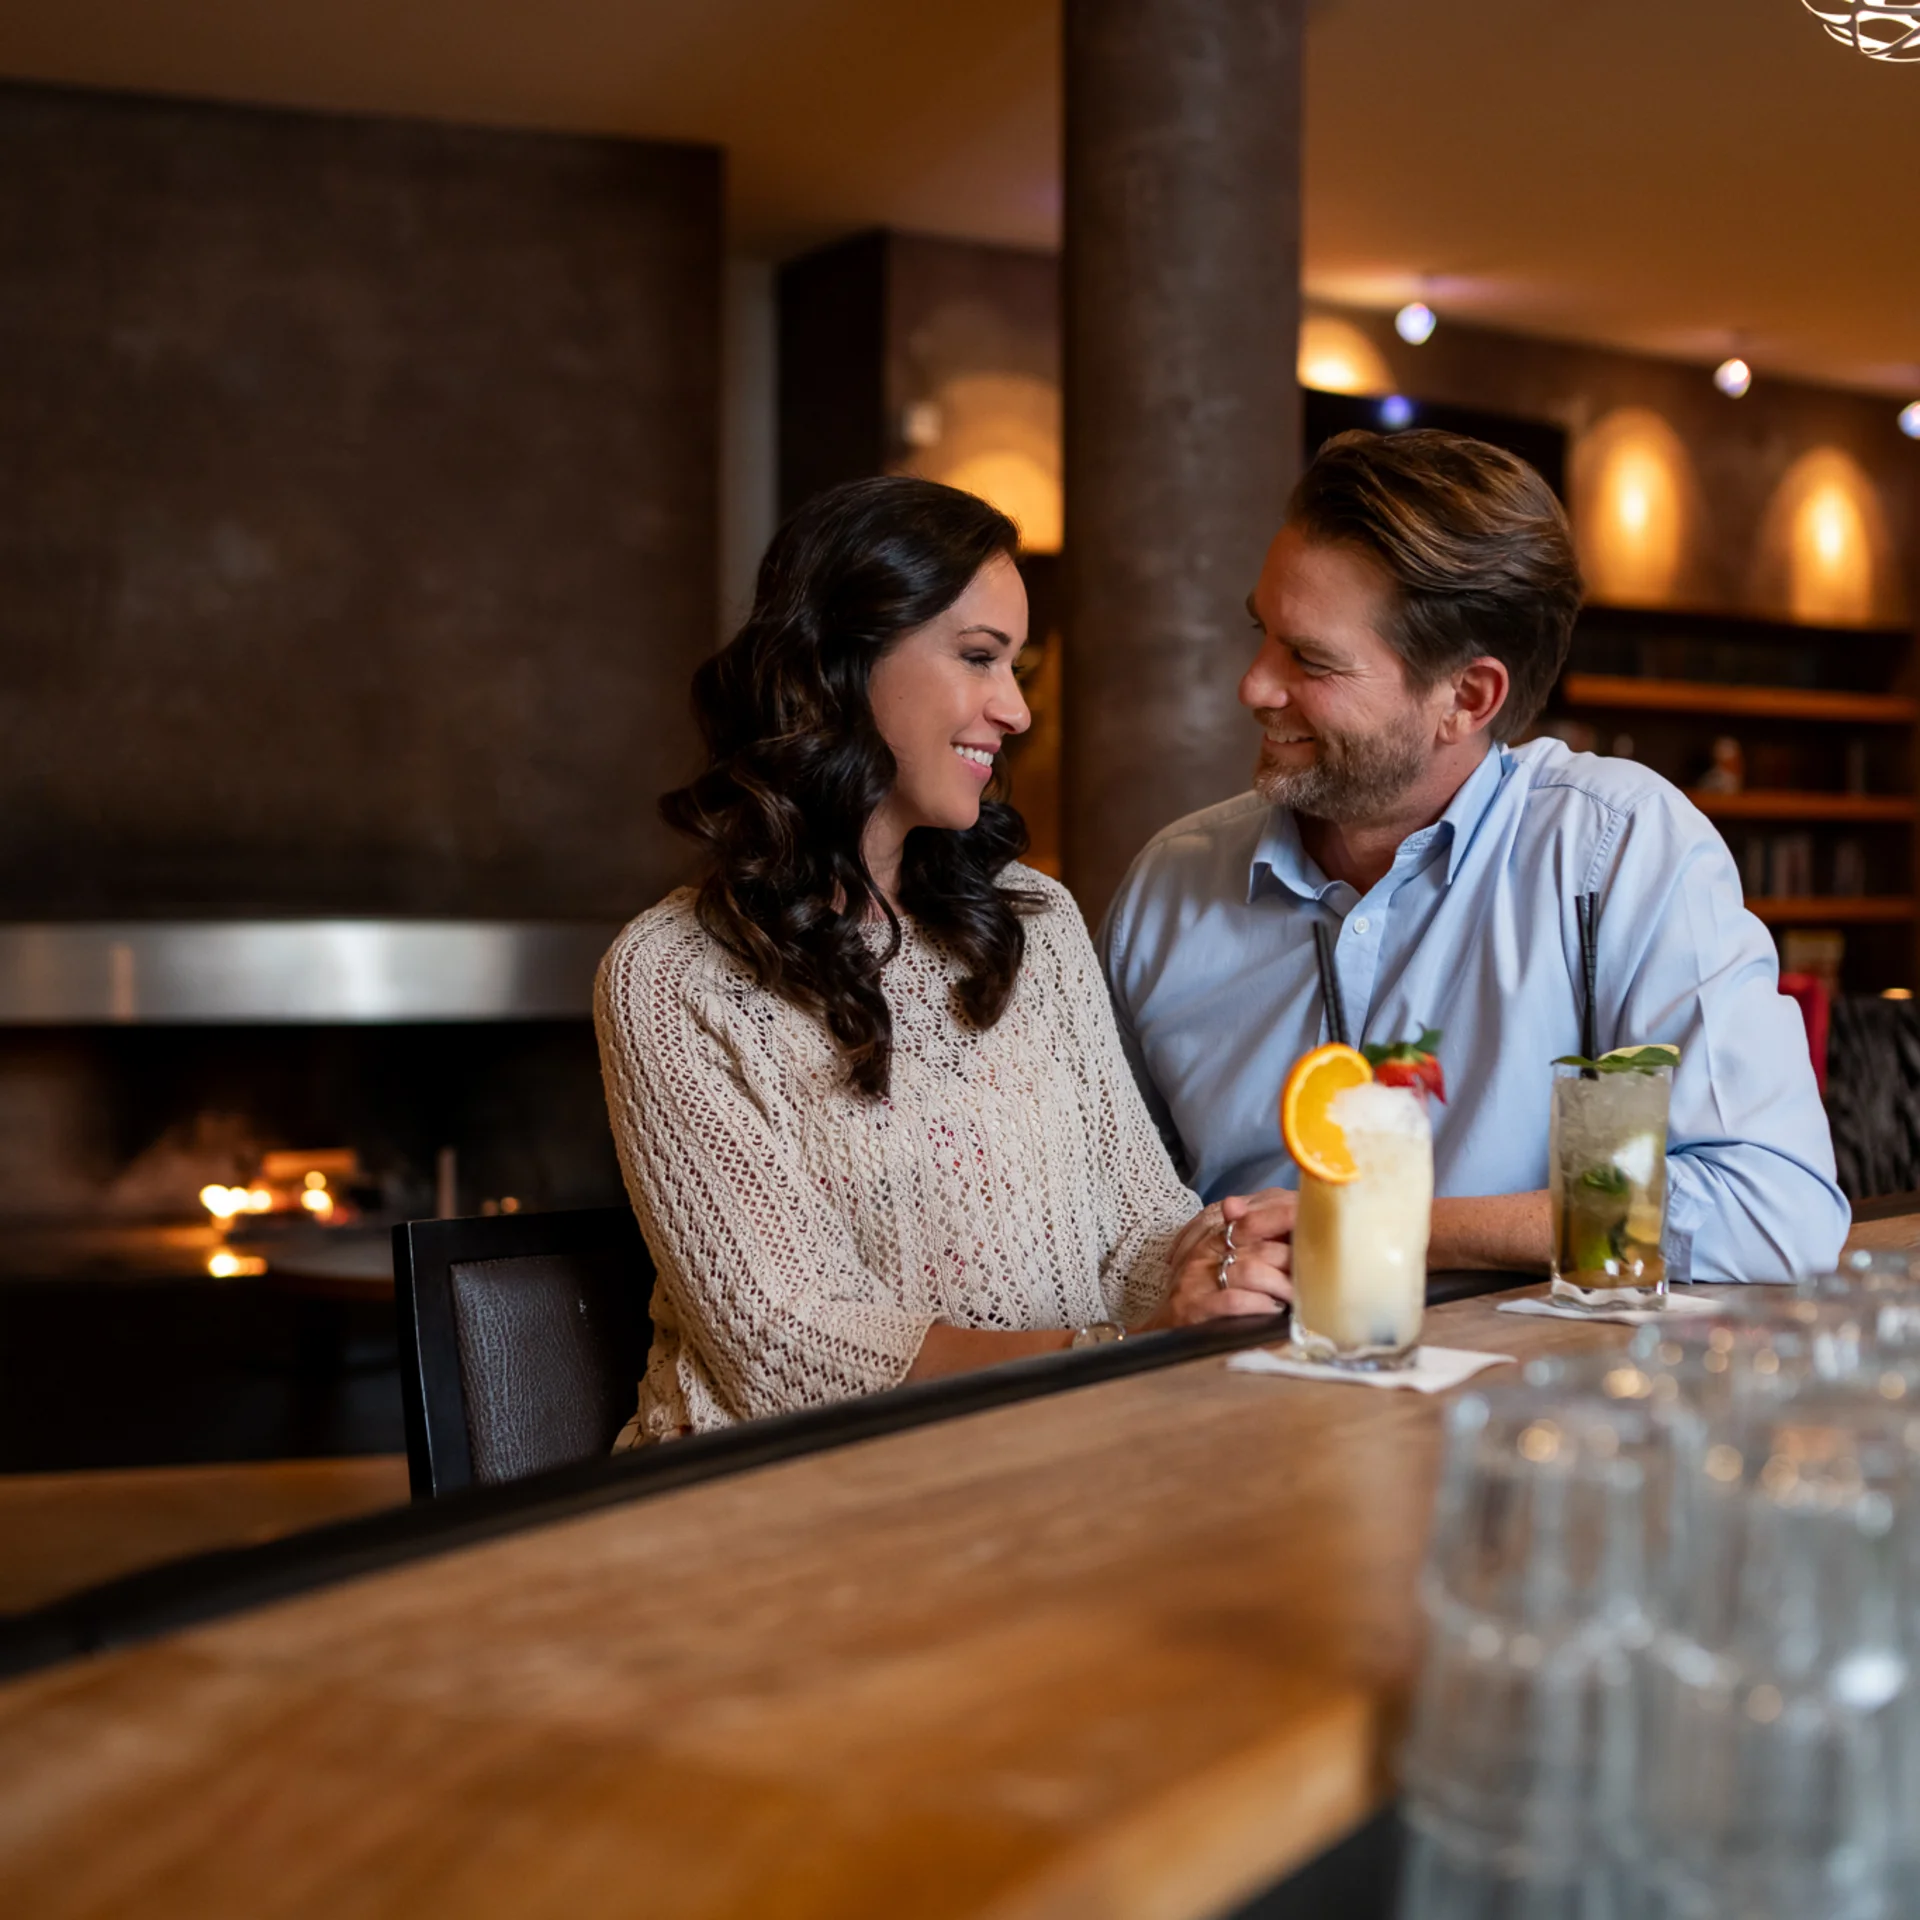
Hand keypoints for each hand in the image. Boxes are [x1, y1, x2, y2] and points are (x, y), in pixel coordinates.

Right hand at [1136, 1189, 1297, 1329]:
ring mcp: (1198, 1279)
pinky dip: (1260, 1305)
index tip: (1311, 1226)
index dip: (1284, 1219)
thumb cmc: (1204, 1293)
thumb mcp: (1225, 1260)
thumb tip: (1293, 1222)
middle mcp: (1205, 1252)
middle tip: (1313, 1273)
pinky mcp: (1196, 1307)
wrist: (1164, 1326)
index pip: (1252, 1218)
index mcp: (1214, 1236)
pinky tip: (1274, 1311)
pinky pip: (1235, 1301)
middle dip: (1292, 1261)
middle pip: (1260, 1246)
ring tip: (1297, 1297)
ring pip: (1252, 1272)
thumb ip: (1254, 1241)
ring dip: (1282, 1286)